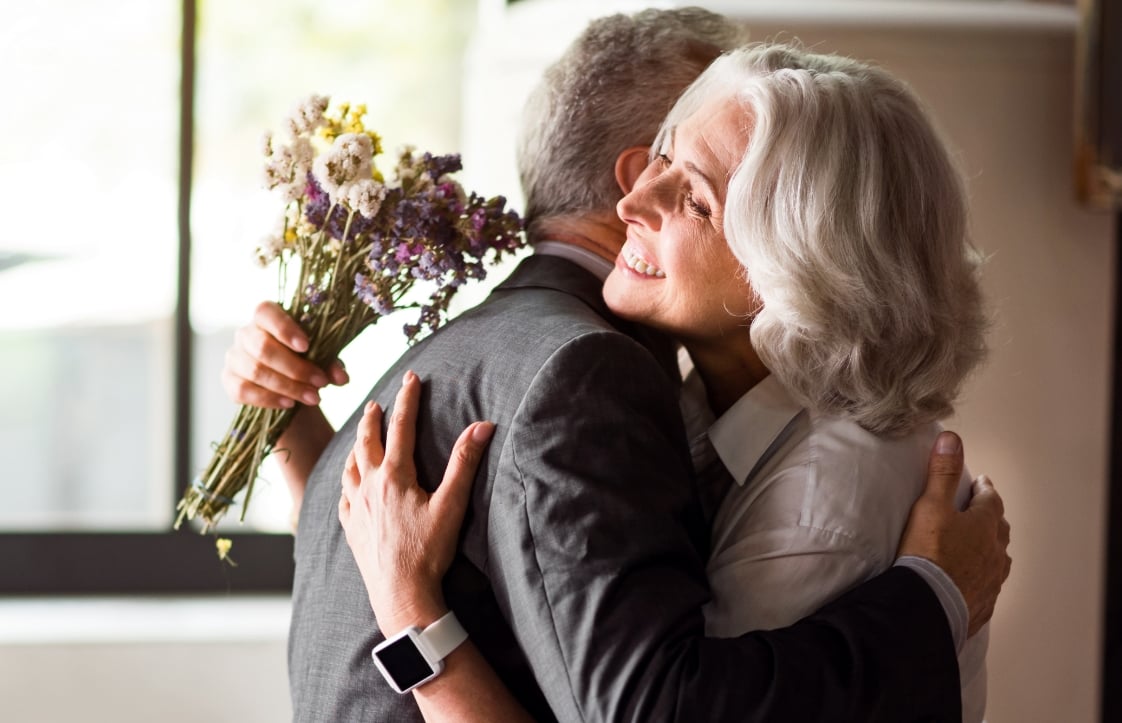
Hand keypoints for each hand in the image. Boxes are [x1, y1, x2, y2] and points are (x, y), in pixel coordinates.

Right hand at [221, 301, 347, 408]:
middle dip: (295, 368)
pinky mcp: (229, 380)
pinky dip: (268, 399)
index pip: (265, 312)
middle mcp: (245, 333)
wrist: (287, 383)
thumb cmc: (305, 360)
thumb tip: (342, 377)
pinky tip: (289, 404)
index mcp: (266, 316)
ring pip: (255, 371)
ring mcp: (234, 357)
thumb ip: (331, 363)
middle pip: (263, 347)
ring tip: (313, 398)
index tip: (306, 346)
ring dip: (288, 387)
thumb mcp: (321, 358)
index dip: (284, 328)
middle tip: (320, 383)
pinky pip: (243, 391)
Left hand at [338, 370, 494, 632]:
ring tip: (361, 437)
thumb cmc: (428, 551)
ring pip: (350, 465)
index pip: (401, 426)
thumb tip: (483, 426)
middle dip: (373, 418)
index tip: (411, 378)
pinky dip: (346, 480)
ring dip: (356, 445)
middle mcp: (369, 486)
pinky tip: (349, 483)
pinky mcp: (350, 527)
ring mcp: (355, 507)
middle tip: (376, 403)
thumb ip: (464, 463)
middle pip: (367, 441)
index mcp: (395, 476)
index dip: (407, 399)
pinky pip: (342, 495)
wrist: (400, 594)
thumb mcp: (452, 505)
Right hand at [898, 431, 1011, 635]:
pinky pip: (987, 586)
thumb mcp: (931, 506)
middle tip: (978, 511)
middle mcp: (996, 552)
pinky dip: (982, 577)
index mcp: (986, 525)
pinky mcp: (983, 604)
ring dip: (990, 549)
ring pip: (998, 558)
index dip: (984, 488)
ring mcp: (992, 580)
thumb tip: (952, 438)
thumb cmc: (929, 553)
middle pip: (999, 528)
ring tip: (977, 546)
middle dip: (990, 517)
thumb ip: (942, 472)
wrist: (927, 605)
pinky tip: (972, 581)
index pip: (991, 499)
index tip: (979, 482)